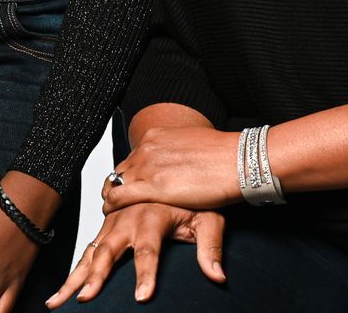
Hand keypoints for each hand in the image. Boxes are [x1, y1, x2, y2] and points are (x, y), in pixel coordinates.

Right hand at [48, 203, 224, 305]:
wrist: (174, 162)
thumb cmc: (193, 195)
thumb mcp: (210, 216)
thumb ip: (211, 246)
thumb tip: (218, 276)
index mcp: (153, 215)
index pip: (148, 249)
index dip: (146, 274)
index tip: (142, 297)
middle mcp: (128, 217)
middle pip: (109, 250)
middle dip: (97, 275)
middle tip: (87, 298)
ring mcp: (114, 221)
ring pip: (90, 252)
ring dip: (74, 277)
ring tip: (59, 301)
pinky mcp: (106, 226)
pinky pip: (87, 250)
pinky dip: (73, 270)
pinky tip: (61, 291)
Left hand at [101, 125, 242, 213]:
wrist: (236, 160)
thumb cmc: (223, 154)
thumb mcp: (193, 144)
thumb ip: (178, 152)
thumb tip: (182, 161)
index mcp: (157, 136)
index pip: (132, 156)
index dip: (131, 173)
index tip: (132, 184)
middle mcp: (147, 148)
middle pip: (120, 170)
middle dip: (117, 184)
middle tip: (118, 200)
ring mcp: (147, 167)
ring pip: (113, 183)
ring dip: (111, 196)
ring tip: (112, 208)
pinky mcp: (152, 188)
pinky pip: (117, 197)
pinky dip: (110, 205)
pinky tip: (110, 212)